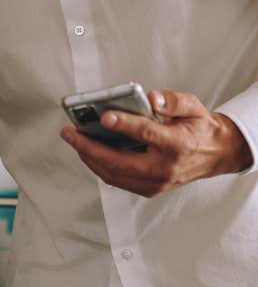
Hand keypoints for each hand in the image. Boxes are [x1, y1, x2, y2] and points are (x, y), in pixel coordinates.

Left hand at [60, 88, 252, 196]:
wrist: (217, 154)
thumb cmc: (200, 128)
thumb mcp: (193, 107)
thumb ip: (173, 101)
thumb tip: (151, 98)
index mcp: (178, 144)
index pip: (146, 134)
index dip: (123, 125)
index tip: (103, 116)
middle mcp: (165, 168)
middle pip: (120, 162)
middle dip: (90, 147)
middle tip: (69, 132)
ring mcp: (156, 182)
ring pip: (114, 174)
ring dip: (89, 157)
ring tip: (73, 139)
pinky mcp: (150, 188)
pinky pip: (118, 180)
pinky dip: (99, 166)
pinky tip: (87, 150)